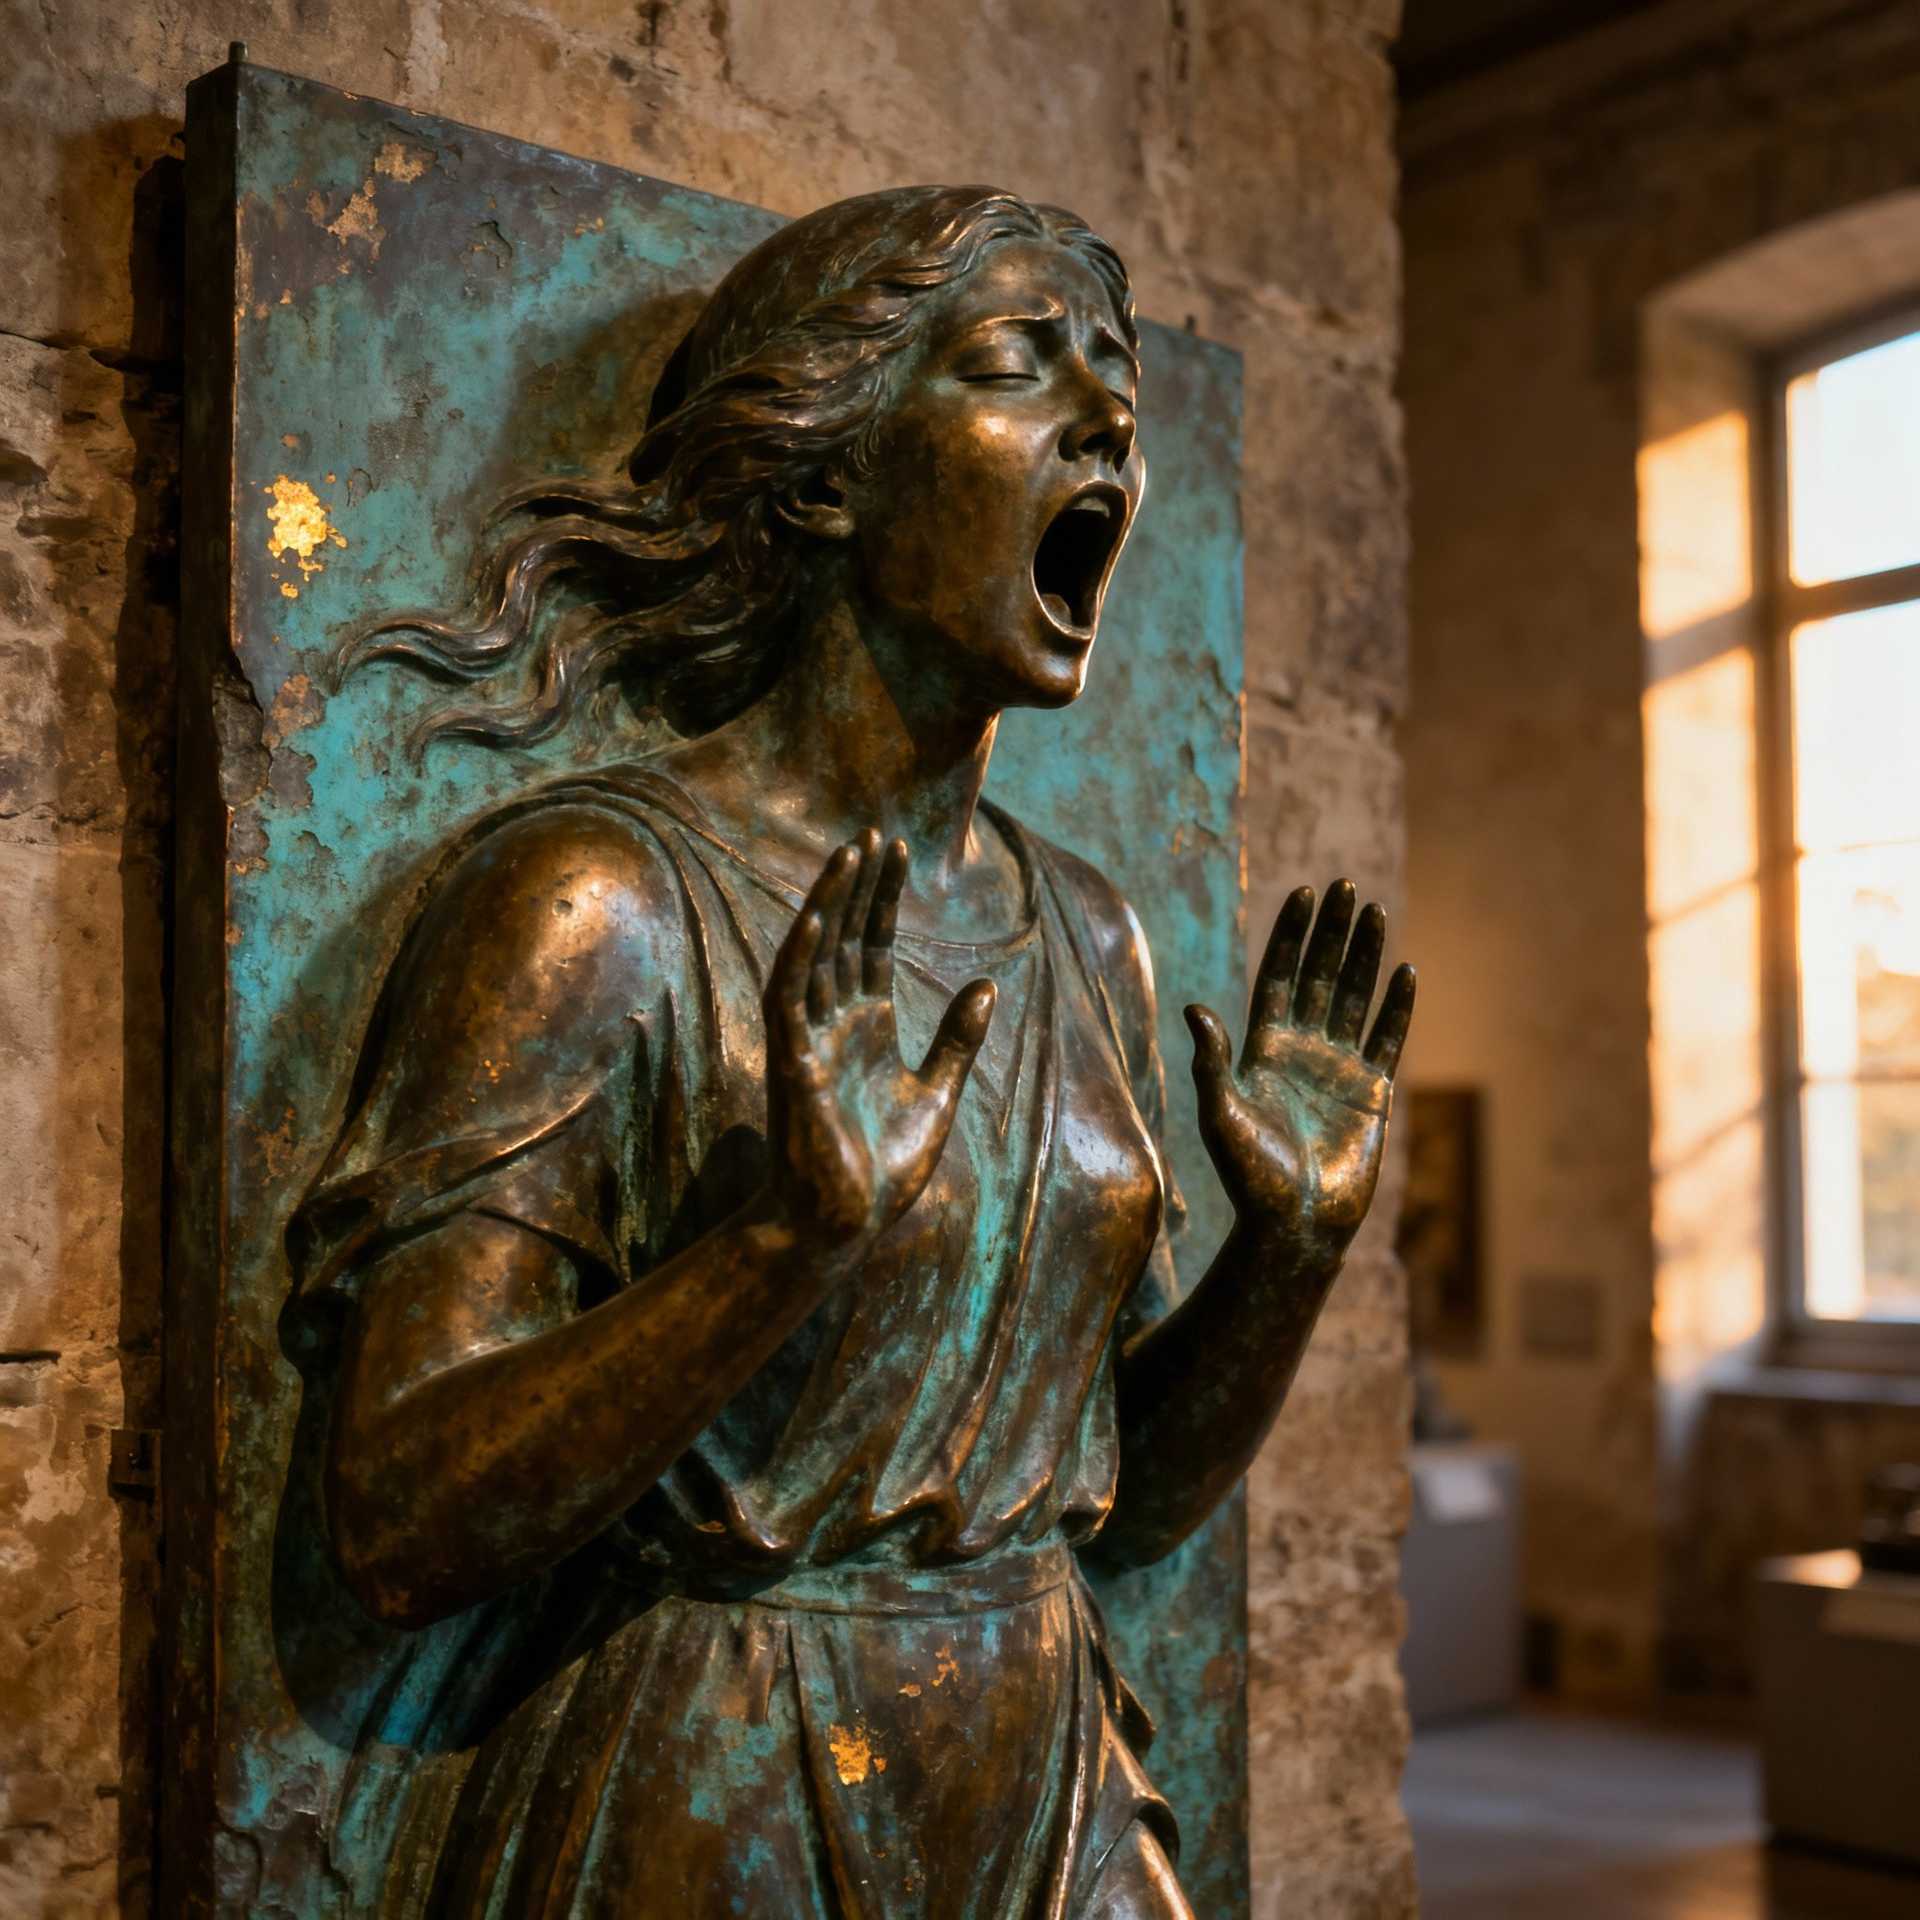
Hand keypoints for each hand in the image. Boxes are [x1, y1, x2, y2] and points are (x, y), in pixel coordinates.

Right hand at [762, 831, 996, 1255]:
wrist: (843, 1225)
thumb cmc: (882, 1170)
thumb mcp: (938, 1094)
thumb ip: (957, 1039)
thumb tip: (987, 983)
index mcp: (866, 1028)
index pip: (871, 946)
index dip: (882, 898)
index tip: (896, 851)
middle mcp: (835, 1024)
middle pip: (845, 938)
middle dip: (859, 886)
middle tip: (875, 833)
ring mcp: (810, 1039)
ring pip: (814, 954)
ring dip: (830, 904)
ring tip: (850, 854)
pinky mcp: (793, 1062)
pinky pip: (790, 997)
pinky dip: (801, 955)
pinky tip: (816, 917)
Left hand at [1185, 881, 1414, 1258]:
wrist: (1295, 1225)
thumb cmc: (1250, 1177)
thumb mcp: (1220, 1115)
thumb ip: (1211, 1061)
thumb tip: (1194, 1007)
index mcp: (1262, 1050)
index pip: (1279, 978)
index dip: (1290, 937)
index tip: (1304, 895)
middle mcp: (1301, 1050)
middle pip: (1318, 976)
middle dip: (1331, 933)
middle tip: (1345, 887)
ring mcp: (1338, 1068)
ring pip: (1354, 997)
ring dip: (1365, 956)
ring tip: (1375, 912)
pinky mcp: (1371, 1092)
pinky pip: (1387, 1038)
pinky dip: (1397, 1006)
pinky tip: (1405, 971)